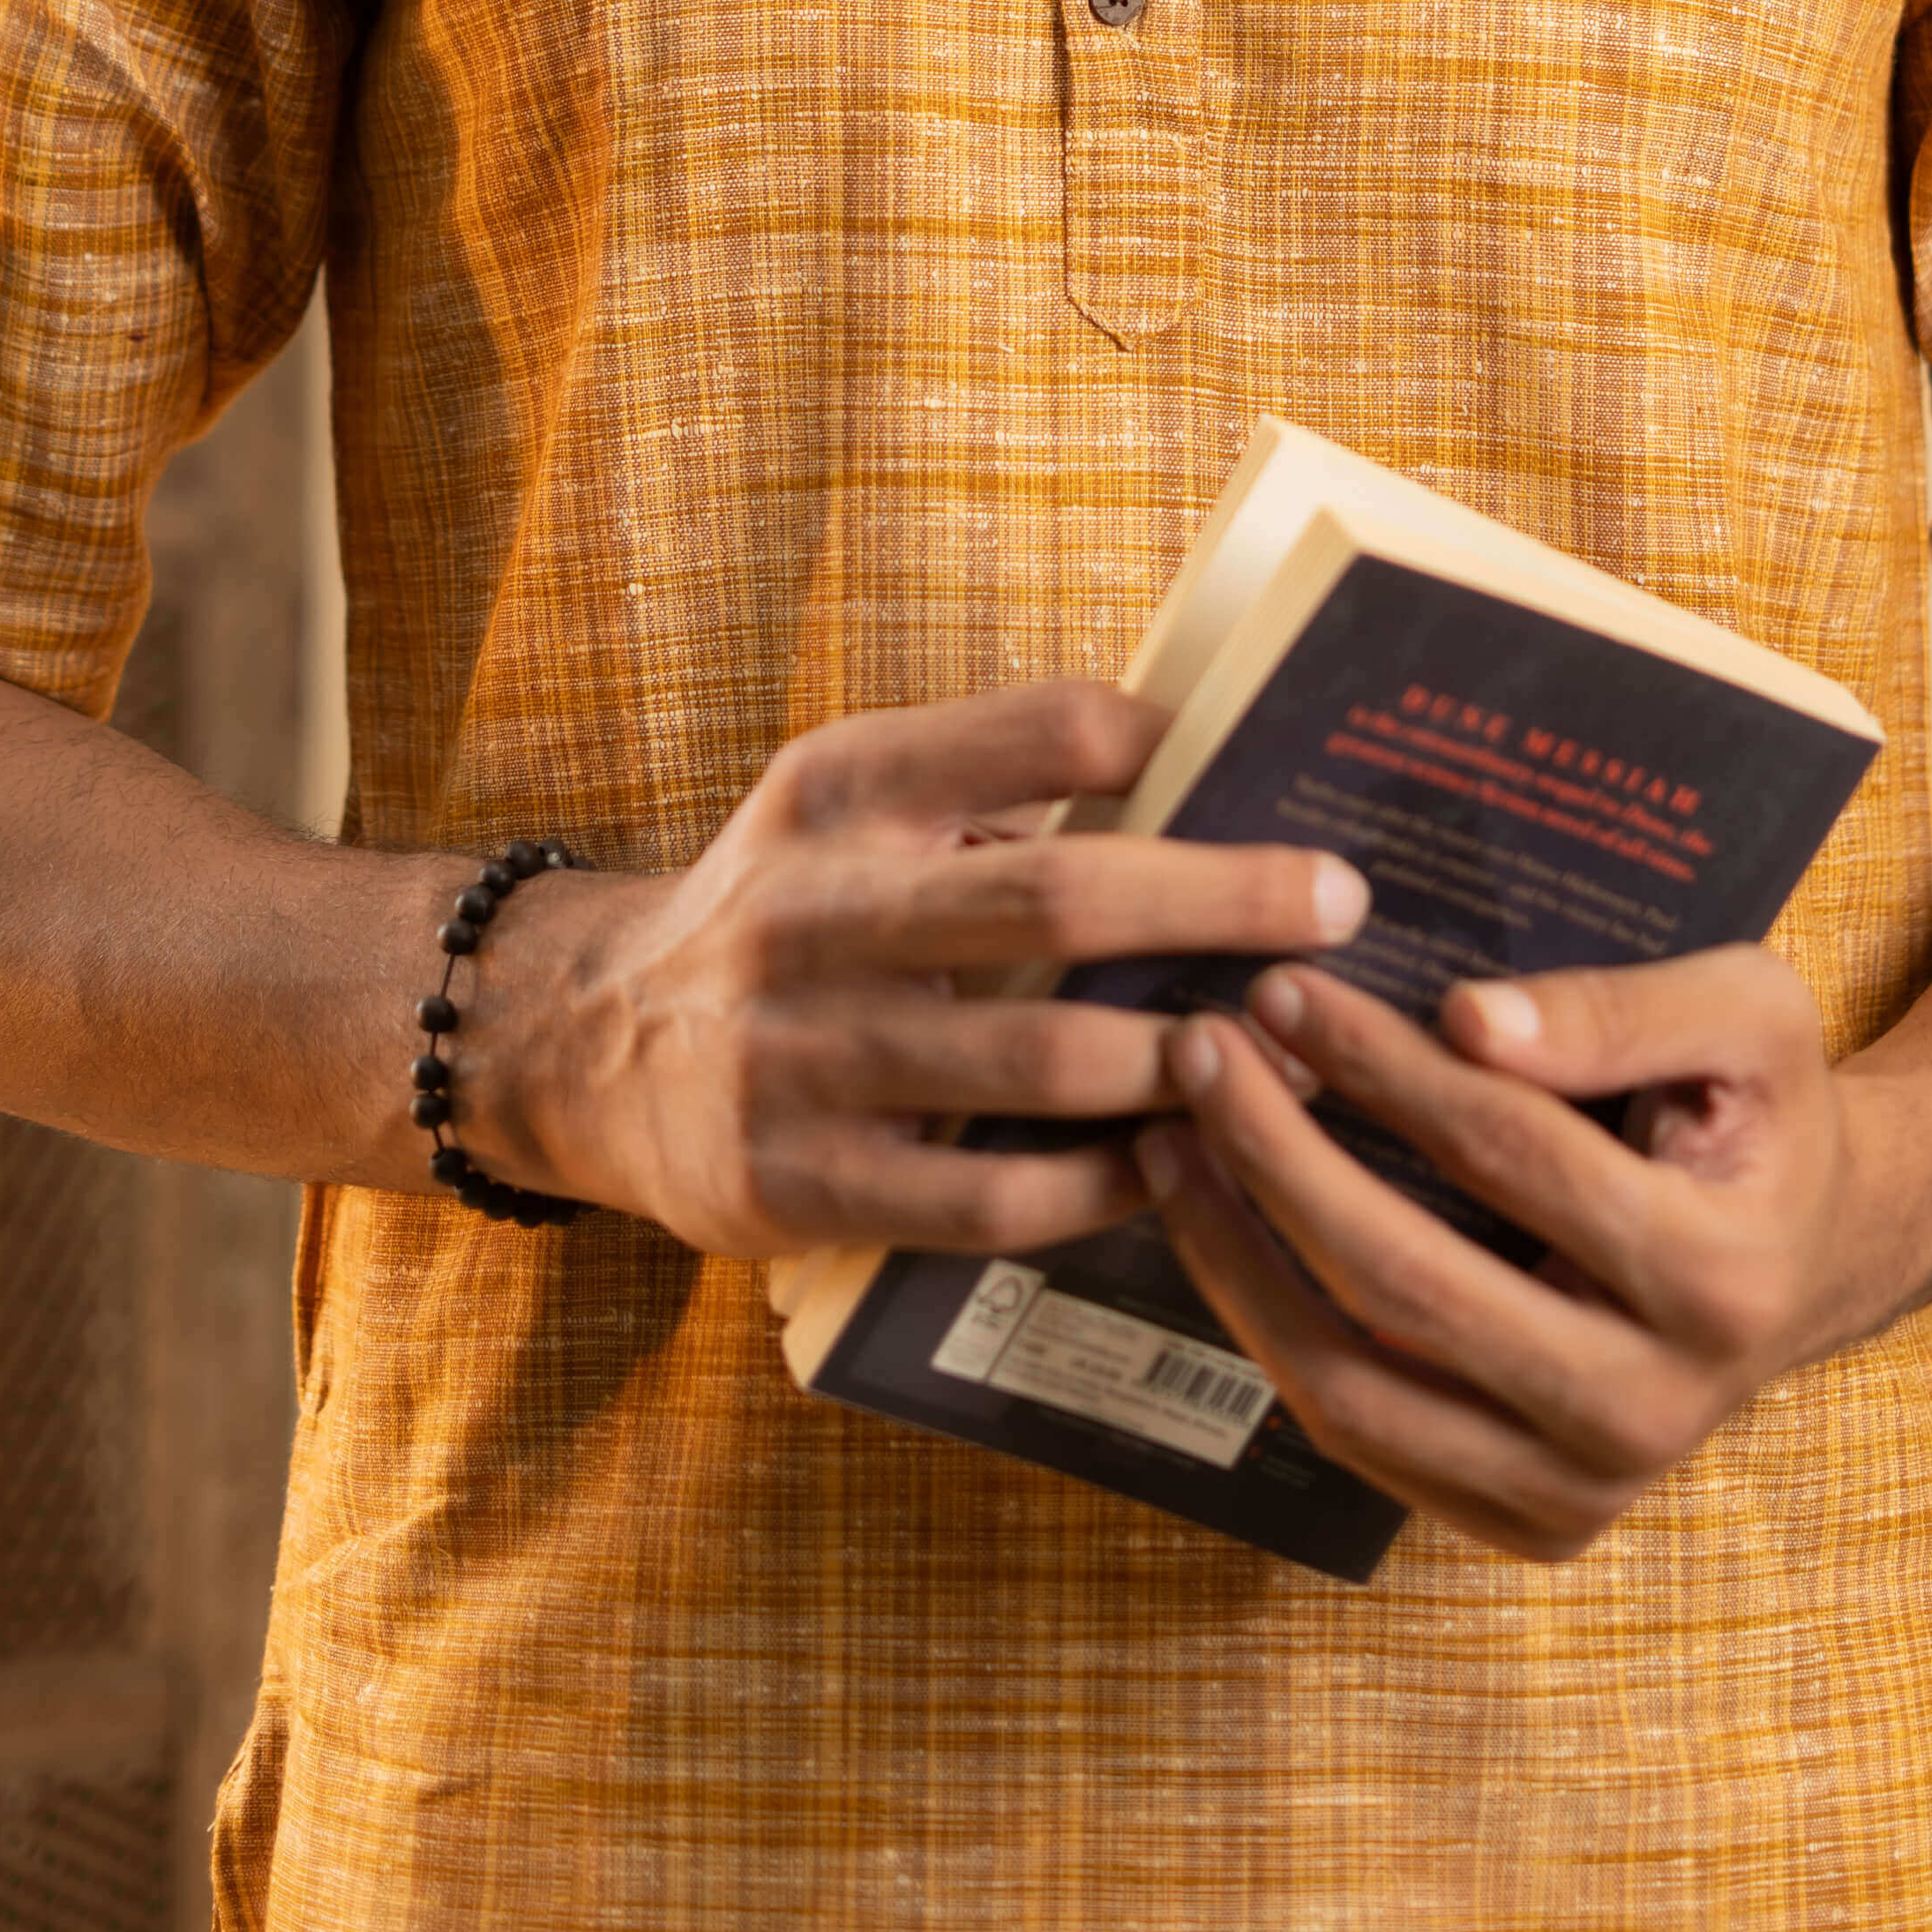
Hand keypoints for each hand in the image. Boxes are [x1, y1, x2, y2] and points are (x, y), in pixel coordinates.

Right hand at [462, 683, 1368, 1259]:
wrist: (591, 1045)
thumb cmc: (788, 907)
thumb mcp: (850, 799)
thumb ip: (996, 772)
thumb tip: (1199, 754)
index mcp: (840, 790)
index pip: (1029, 732)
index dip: (1152, 739)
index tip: (1267, 757)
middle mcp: (810, 909)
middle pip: (1053, 897)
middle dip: (1218, 899)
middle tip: (1340, 900)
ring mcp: (797, 1057)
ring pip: (1038, 1062)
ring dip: (1184, 1057)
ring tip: (1293, 1050)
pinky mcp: (794, 1186)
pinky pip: (990, 1199)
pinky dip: (1105, 1183)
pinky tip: (1183, 1161)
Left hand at [1133, 949, 1919, 1564]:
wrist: (1811, 1259)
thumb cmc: (1764, 1114)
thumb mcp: (1750, 1014)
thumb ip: (1620, 1009)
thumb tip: (1467, 1022)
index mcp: (1717, 1278)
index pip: (1508, 1155)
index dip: (1380, 1066)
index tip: (1283, 988)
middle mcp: (1652, 1412)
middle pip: (1406, 1286)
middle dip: (1277, 1156)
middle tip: (1197, 1051)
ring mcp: (1585, 1491)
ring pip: (1355, 1389)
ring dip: (1238, 1258)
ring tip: (1171, 1142)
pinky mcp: (1530, 1524)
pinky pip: (1362, 1440)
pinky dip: (1272, 1335)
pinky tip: (1224, 1233)